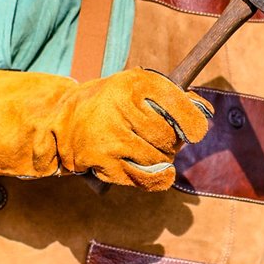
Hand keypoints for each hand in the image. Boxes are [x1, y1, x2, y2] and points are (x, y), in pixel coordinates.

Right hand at [0, 67, 211, 195]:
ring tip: (146, 149)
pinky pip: (144, 179)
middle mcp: (120, 108)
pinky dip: (155, 178)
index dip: (194, 122)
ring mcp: (109, 137)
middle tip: (161, 138)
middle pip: (170, 137)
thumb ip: (171, 97)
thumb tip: (205, 113)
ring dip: (161, 160)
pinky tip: (152, 171)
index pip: (179, 106)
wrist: (58, 120)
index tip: (195, 130)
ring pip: (159, 159)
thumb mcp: (136, 88)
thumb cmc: (106, 104)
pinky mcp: (102, 162)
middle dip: (173, 142)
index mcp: (132, 84)